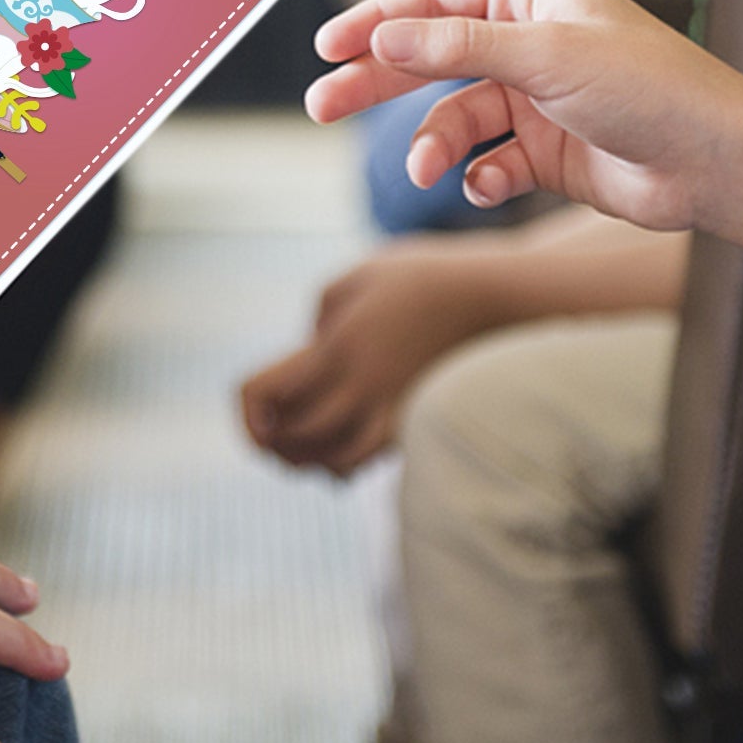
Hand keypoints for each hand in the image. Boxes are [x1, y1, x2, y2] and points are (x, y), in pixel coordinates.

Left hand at [241, 240, 501, 474]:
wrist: (496, 299)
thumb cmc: (421, 278)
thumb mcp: (356, 279)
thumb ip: (321, 319)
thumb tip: (310, 355)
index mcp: (334, 349)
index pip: (264, 395)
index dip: (247, 412)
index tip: (254, 413)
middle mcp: (361, 390)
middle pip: (295, 440)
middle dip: (272, 442)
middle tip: (268, 434)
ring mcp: (393, 413)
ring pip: (335, 465)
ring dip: (309, 461)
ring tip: (301, 446)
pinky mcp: (418, 425)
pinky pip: (372, 462)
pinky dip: (346, 463)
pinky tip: (341, 445)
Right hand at [306, 0, 742, 232]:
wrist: (715, 165)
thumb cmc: (646, 88)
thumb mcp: (543, 55)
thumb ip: (455, 46)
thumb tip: (381, 38)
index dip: (375, 22)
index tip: (327, 48)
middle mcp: (526, 38)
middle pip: (428, 56)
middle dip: (376, 83)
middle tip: (321, 106)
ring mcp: (533, 95)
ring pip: (453, 116)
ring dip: (435, 145)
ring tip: (426, 172)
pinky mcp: (544, 149)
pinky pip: (487, 159)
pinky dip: (480, 175)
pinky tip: (487, 185)